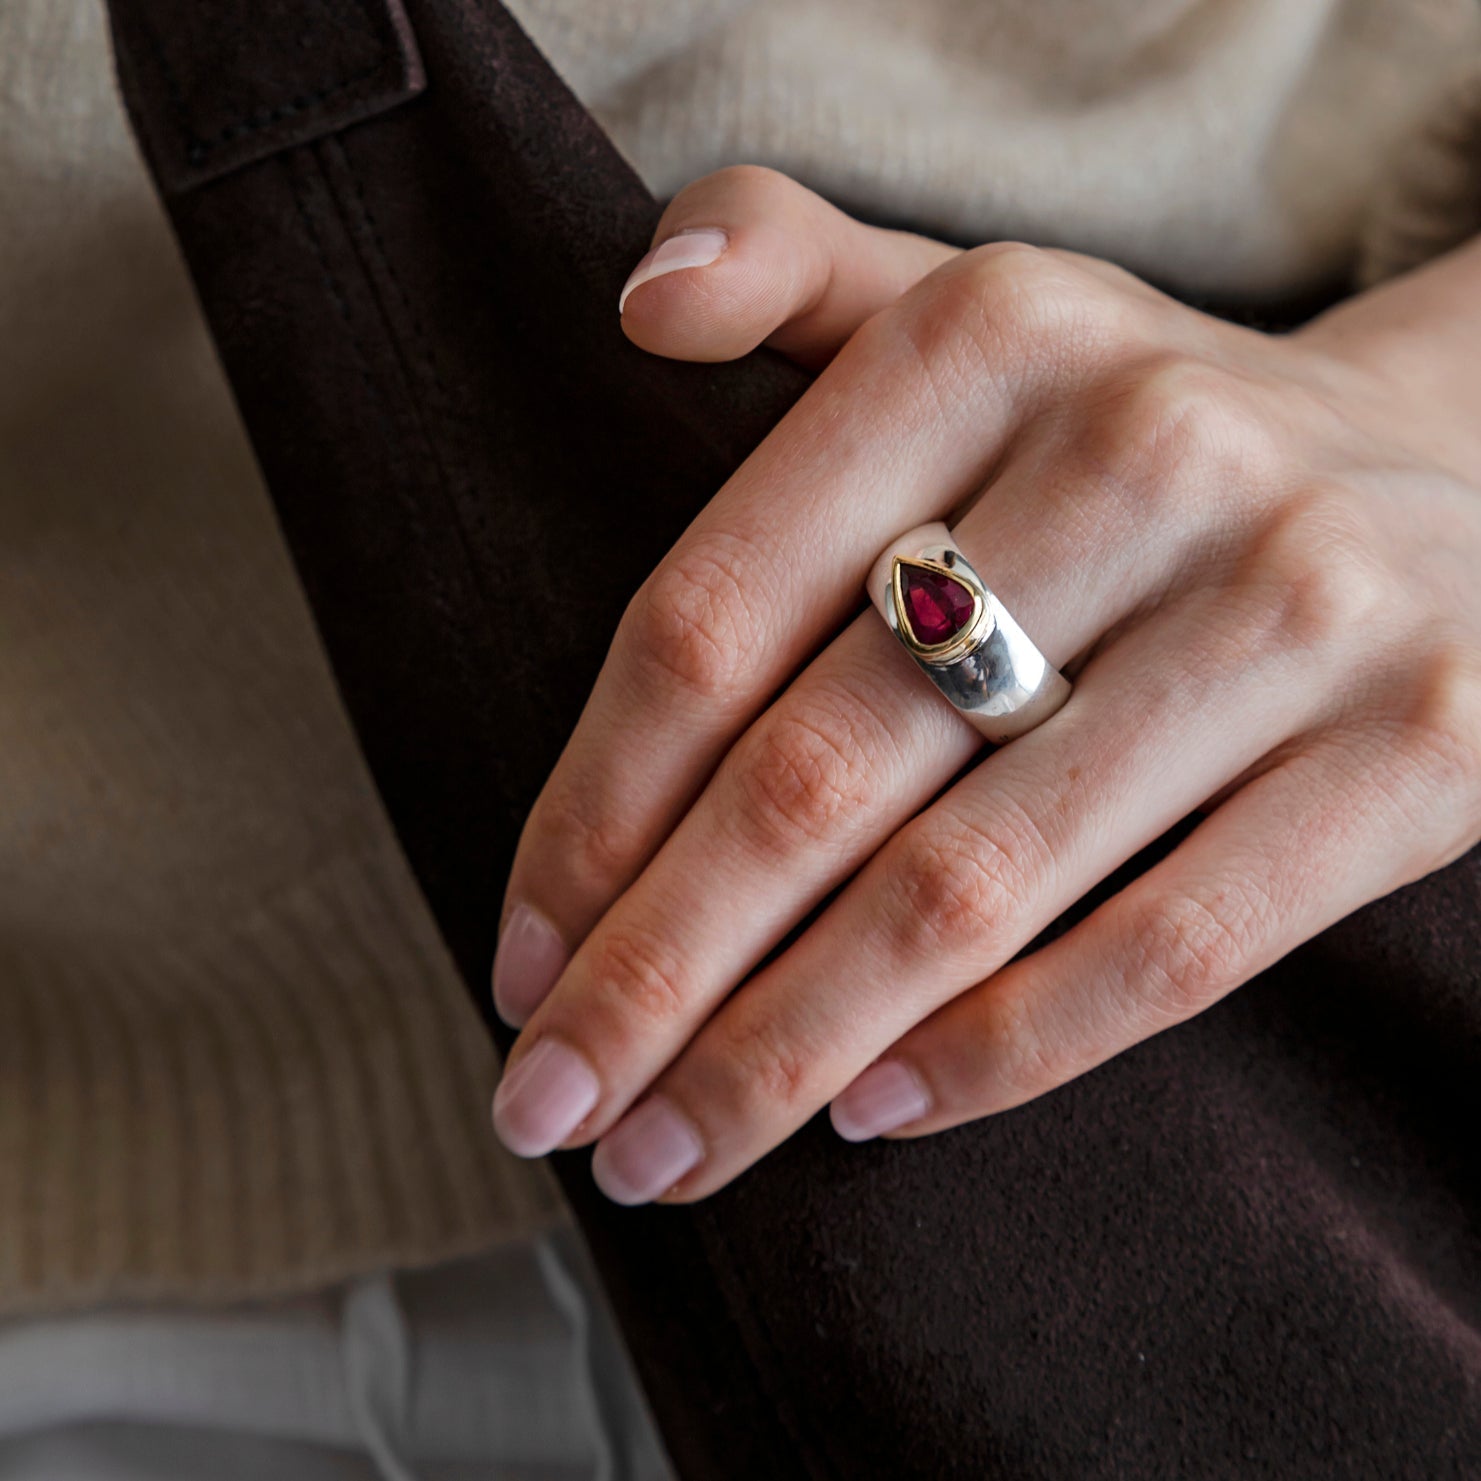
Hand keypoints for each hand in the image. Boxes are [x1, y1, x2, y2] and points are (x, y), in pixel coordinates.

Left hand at [489, 166, 1480, 1203]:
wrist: (1462, 471)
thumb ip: (795, 271)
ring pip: (965, 885)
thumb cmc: (1137, 431)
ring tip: (673, 1152)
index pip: (713, 616)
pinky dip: (1001, 1051)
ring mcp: (1293, 605)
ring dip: (785, 1049)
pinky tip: (872, 1112)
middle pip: (815, 773)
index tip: (521, 956)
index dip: (590, 811)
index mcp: (986, 337)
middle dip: (654, 973)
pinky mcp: (1420, 748)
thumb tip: (639, 303)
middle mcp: (1141, 452)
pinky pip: (1168, 945)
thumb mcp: (977, 312)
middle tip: (551, 1105)